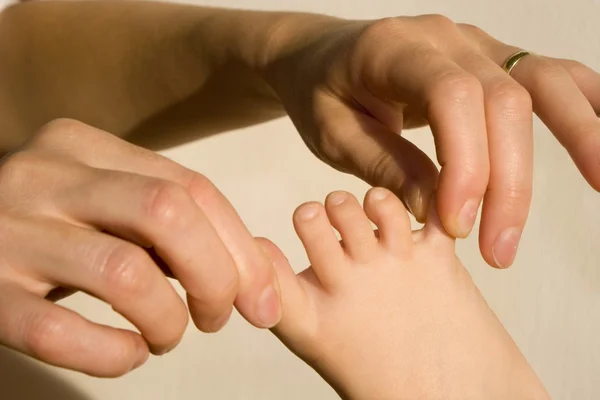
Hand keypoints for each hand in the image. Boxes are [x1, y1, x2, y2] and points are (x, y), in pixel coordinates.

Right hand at [0, 119, 280, 376]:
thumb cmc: (51, 223)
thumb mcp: (103, 198)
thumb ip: (164, 217)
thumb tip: (247, 270)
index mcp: (85, 146)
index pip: (192, 188)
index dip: (241, 247)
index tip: (262, 298)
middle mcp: (44, 176)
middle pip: (167, 214)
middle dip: (216, 276)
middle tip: (218, 317)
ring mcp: (8, 231)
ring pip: (124, 273)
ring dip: (168, 318)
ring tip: (169, 335)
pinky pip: (60, 332)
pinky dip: (113, 354)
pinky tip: (129, 354)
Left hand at [264, 14, 599, 267]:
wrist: (319, 57)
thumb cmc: (320, 93)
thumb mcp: (331, 133)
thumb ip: (384, 164)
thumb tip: (437, 207)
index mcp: (393, 48)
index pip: (452, 97)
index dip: (465, 163)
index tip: (457, 226)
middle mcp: (443, 38)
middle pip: (503, 99)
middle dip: (509, 181)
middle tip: (498, 250)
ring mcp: (473, 43)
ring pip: (540, 83)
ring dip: (576, 137)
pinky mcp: (490, 60)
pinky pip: (548, 74)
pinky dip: (584, 104)